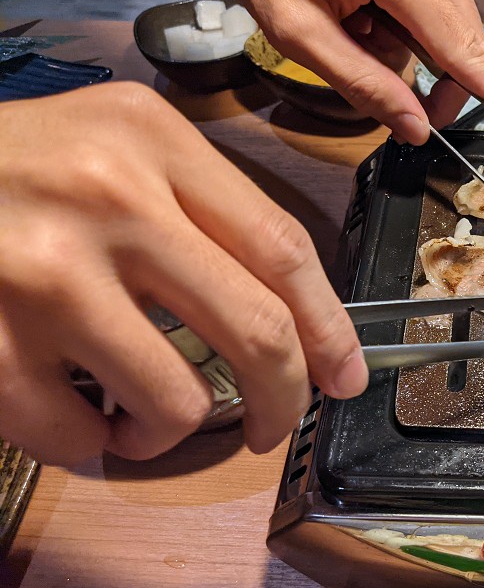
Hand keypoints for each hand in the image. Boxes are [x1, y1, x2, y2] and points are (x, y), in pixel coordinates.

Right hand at [0, 83, 367, 465]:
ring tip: (149, 422)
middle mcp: (106, 197)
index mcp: (153, 141)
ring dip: (175, 433)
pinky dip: (92, 445)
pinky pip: (74, 433)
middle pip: (255, 328)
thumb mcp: (116, 146)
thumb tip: (286, 310)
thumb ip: (199, 208)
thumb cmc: (13, 165)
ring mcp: (42, 269)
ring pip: (174, 398)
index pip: (282, 248)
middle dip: (283, 399)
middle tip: (275, 425)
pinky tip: (83, 418)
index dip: (330, 326)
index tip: (346, 374)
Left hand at [191, 0, 483, 143]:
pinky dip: (409, 19)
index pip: (464, 48)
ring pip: (452, 18)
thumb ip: (362, 83)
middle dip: (443, 82)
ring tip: (357, 32)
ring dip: (419, 47)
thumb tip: (415, 127)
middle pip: (465, 37)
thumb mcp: (297, 32)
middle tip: (409, 110)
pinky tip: (365, 10)